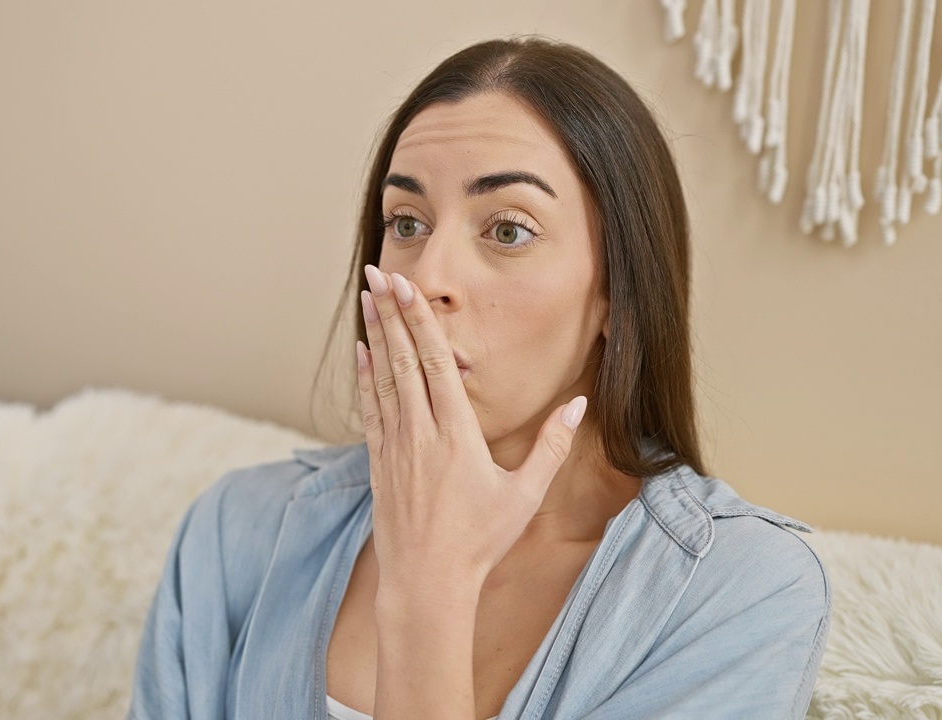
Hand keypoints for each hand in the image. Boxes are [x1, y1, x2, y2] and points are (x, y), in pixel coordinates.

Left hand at [355, 264, 587, 603]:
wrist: (427, 582)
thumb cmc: (481, 541)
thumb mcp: (525, 494)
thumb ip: (551, 446)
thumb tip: (580, 406)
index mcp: (457, 433)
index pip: (434, 362)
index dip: (419, 319)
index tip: (407, 285)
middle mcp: (420, 432)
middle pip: (403, 359)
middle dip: (392, 312)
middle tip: (380, 272)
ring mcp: (395, 446)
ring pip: (382, 377)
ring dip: (375, 334)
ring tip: (367, 297)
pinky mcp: (379, 463)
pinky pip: (370, 408)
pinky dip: (365, 376)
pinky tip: (362, 353)